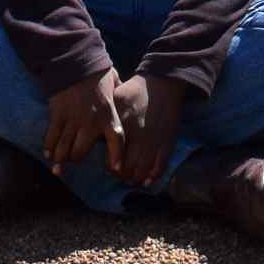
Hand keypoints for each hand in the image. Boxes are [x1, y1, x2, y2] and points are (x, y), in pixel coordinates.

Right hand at [43, 70, 120, 172]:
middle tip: (75, 158)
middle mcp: (91, 121)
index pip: (116, 141)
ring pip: (64, 149)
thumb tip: (126, 105)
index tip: (115, 170)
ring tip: (59, 160)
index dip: (115, 157)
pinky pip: (51, 138)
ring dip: (60, 157)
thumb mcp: (115, 87)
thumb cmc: (98, 74)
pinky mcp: (57, 115)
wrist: (76, 60)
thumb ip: (119, 100)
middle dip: (76, 158)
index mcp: (109, 114)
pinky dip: (49, 148)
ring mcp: (72, 119)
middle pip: (81, 152)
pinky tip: (49, 153)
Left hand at [107, 75, 180, 189]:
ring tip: (131, 178)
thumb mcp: (115, 98)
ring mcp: (154, 139)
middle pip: (127, 166)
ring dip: (136, 178)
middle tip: (120, 175)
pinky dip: (153, 176)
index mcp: (122, 123)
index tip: (109, 167)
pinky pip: (160, 165)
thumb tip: (95, 137)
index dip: (110, 166)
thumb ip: (105, 118)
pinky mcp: (168, 141)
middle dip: (122, 175)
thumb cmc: (135, 91)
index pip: (112, 154)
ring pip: (142, 169)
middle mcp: (138, 133)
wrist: (163, 83)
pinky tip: (147, 179)